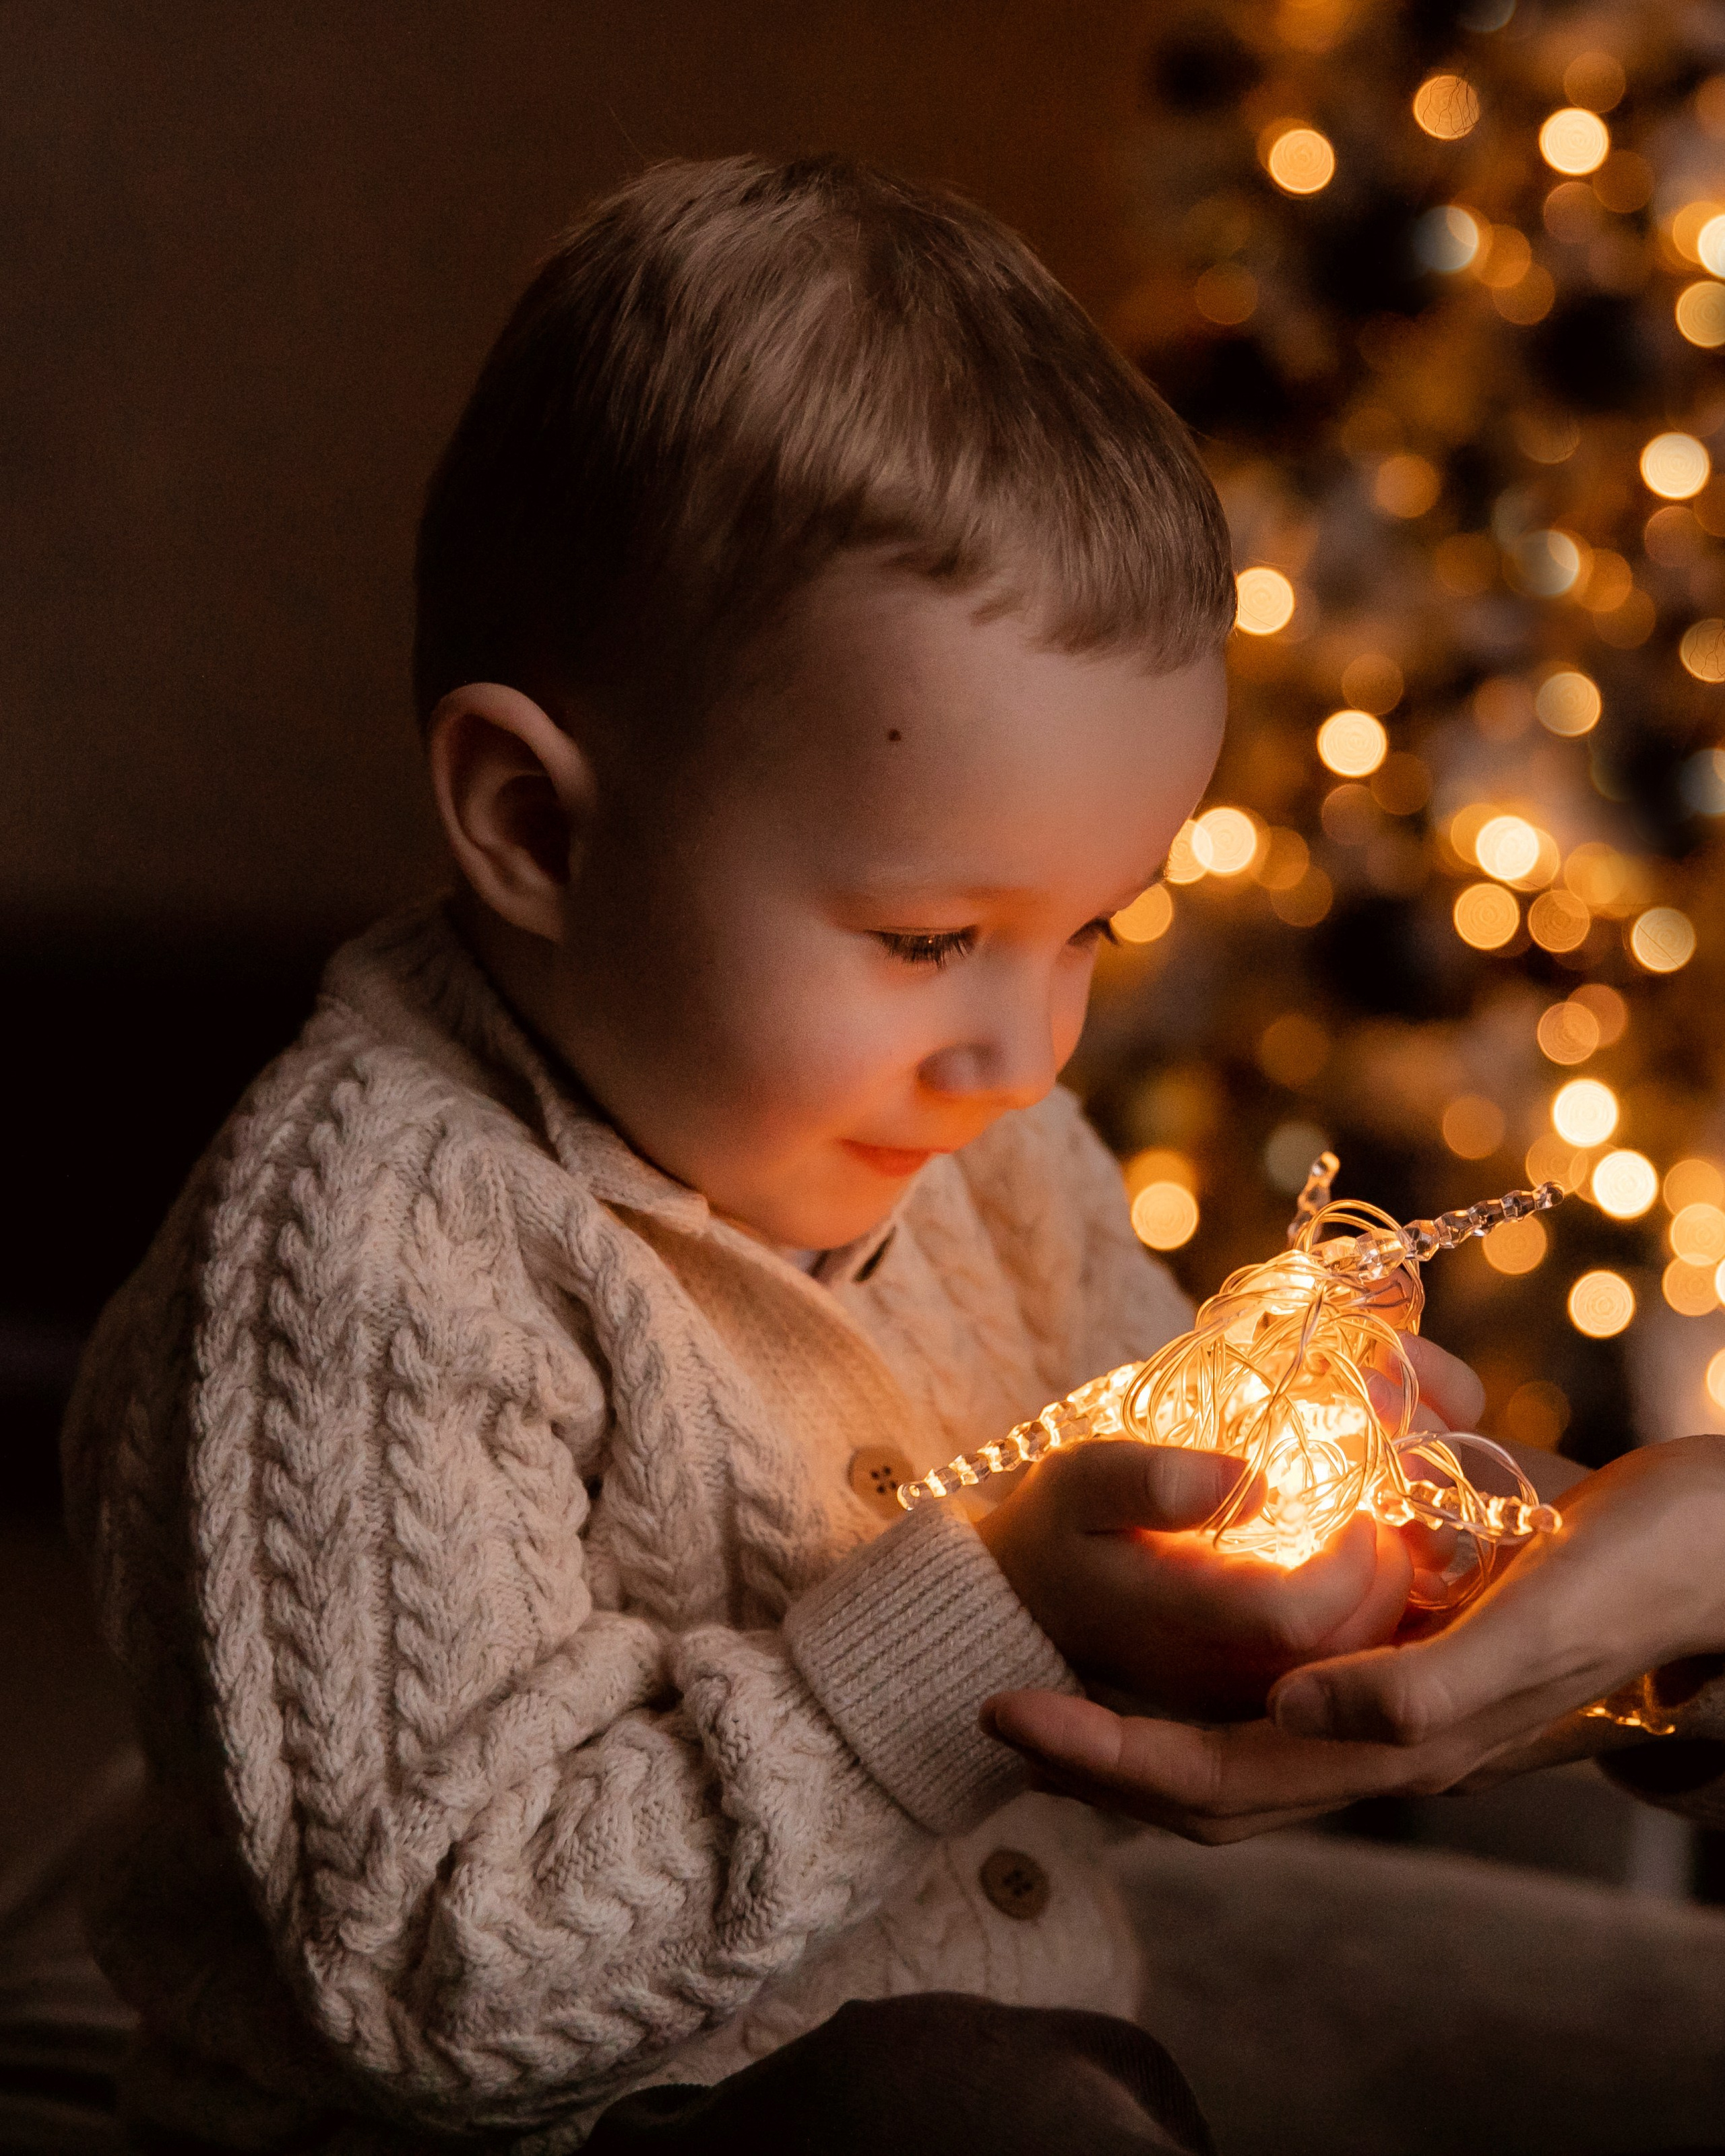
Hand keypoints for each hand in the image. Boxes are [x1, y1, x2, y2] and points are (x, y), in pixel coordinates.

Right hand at [975, 1439, 1412, 1722]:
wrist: (1015, 1612)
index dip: (1346, 1562)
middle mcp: (1207, 1683)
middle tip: (1384, 1528)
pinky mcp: (1238, 1724)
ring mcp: (1226, 1713)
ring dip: (1380, 1625)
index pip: (1294, 1616)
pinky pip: (1326, 1708)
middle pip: (1338, 1665)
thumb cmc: (1054, 1529)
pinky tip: (1366, 1598)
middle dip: (1379, 1592)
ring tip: (1382, 1553)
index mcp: (1171, 1621)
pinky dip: (1360, 1653)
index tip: (1358, 1506)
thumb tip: (1246, 1480)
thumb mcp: (1080, 1479)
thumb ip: (1151, 1481)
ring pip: (1340, 1694)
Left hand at [982, 1433, 1724, 1840]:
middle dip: (1103, 1753)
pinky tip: (1186, 1619)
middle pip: (1214, 1775)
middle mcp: (1391, 1735)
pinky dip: (1221, 1660)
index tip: (1003, 1709)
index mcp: (1405, 1744)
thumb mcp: (1542, 1624)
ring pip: (1245, 1732)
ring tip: (1067, 1671)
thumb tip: (1289, 1703)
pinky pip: (1293, 1675)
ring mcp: (1403, 1694)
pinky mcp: (1419, 1644)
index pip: (1218, 1779)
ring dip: (1152, 1713)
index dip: (1104, 1758)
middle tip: (1002, 1707)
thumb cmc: (1651, 1575)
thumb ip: (1426, 1687)